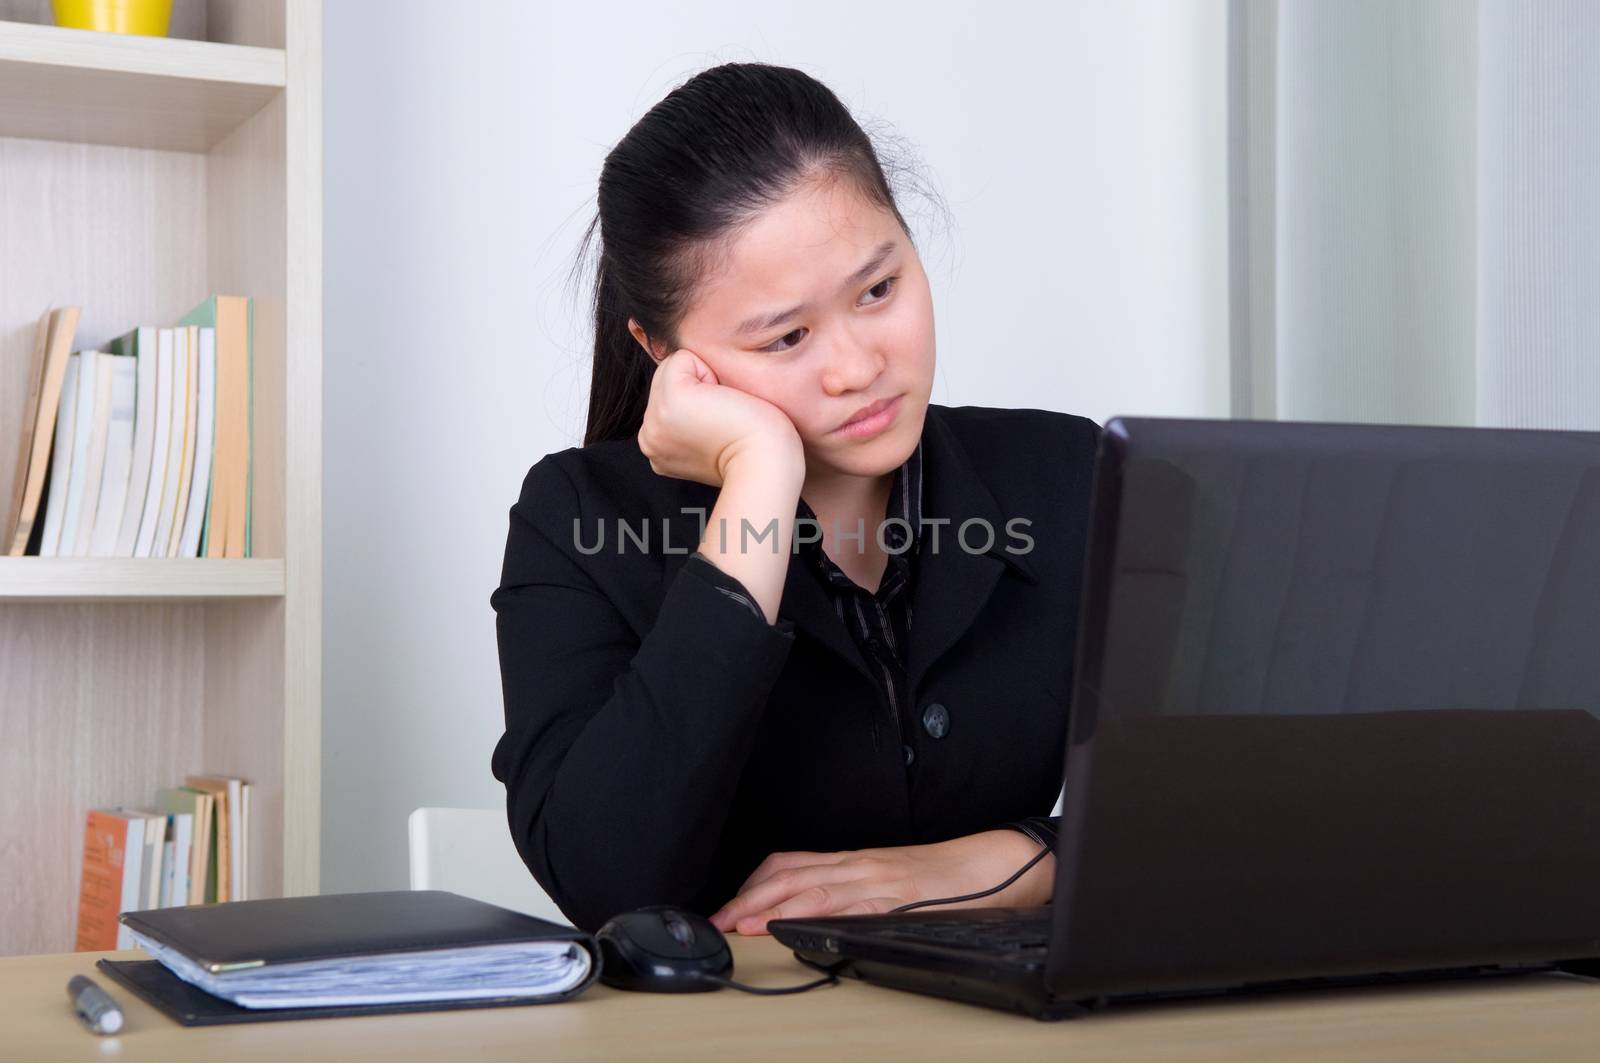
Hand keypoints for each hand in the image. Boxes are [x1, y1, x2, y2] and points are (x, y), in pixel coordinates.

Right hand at [637, 349, 801, 487]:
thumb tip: (697, 386)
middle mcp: (648, 437)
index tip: (720, 429)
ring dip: (703, 380)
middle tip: (723, 420)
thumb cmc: (755, 449)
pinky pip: (683, 357)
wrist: (766, 464)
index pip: (666, 397)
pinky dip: (709, 371)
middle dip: (698, 387)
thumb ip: (690, 418)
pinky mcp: (670, 400)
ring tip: (722, 414)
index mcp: (656, 448)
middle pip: (665, 377)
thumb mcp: (708, 439)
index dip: (699, 400)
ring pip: (673, 366)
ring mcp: (654, 420)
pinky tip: (722, 403)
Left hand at [709, 830, 1054, 935]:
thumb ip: (853, 892)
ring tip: (740, 924)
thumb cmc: (944, 880)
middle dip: (747, 900)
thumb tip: (810, 915)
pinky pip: (847, 903)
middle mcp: (858, 863)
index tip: (727, 908)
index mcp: (854, 860)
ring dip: (768, 907)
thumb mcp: (889, 881)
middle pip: (788, 875)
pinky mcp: (895, 897)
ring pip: (809, 887)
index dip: (753, 886)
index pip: (789, 864)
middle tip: (717, 921)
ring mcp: (876, 878)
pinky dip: (812, 913)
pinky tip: (791, 925)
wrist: (993, 866)